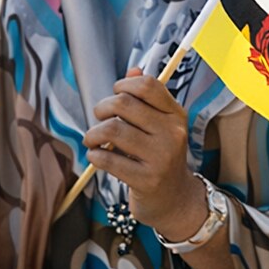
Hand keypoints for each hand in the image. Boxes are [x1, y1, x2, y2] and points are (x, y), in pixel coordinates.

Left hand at [82, 67, 204, 237]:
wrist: (174, 198)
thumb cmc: (160, 156)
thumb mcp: (161, 125)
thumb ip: (147, 98)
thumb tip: (133, 70)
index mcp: (176, 115)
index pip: (148, 86)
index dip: (124, 85)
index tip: (115, 94)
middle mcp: (172, 132)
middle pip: (124, 104)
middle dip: (101, 108)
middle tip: (98, 118)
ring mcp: (161, 156)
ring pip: (112, 130)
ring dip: (93, 134)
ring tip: (92, 140)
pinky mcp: (146, 179)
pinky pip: (107, 159)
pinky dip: (94, 156)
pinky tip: (97, 158)